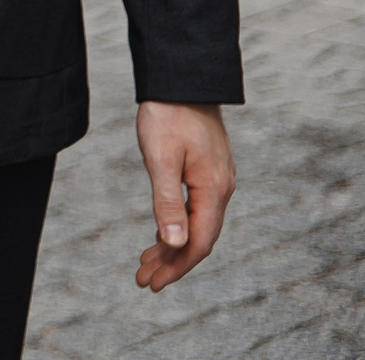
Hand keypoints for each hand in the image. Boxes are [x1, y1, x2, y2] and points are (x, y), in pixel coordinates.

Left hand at [135, 101, 233, 290]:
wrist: (182, 80)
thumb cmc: (167, 115)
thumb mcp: (161, 159)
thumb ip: (168, 202)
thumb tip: (174, 243)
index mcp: (213, 190)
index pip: (198, 243)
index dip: (175, 266)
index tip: (151, 284)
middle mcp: (222, 190)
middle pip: (198, 239)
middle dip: (171, 262)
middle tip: (143, 281)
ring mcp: (218, 181)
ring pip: (197, 225)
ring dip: (172, 246)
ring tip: (146, 263)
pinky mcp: (209, 172)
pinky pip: (196, 210)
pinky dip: (177, 225)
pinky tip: (161, 233)